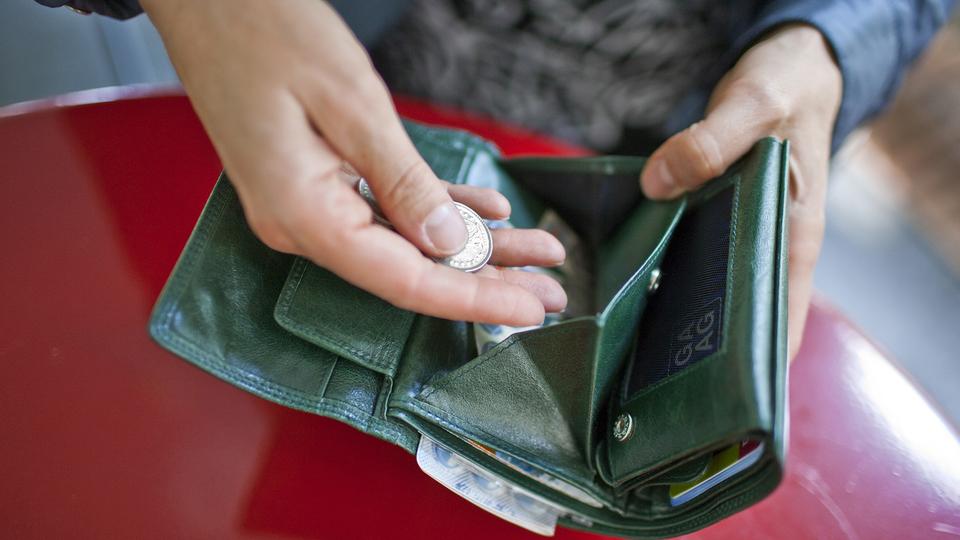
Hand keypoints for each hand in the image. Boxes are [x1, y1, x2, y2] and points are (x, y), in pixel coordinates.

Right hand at [142, 0, 565, 324]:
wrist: (210, 2)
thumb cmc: (266, 34)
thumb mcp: (351, 105)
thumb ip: (403, 182)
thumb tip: (447, 242)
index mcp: (303, 215)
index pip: (403, 280)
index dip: (471, 299)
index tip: (528, 310)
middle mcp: (304, 225)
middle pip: (410, 269)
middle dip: (486, 280)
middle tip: (550, 291)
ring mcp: (310, 206)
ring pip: (407, 242)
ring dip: (473, 247)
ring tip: (537, 251)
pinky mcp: (319, 183)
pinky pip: (389, 210)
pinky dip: (438, 210)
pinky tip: (487, 213)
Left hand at [640, 25, 841, 359]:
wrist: (785, 72)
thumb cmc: (784, 91)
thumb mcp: (755, 105)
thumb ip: (712, 141)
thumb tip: (660, 184)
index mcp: (793, 239)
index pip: (782, 328)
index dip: (752, 371)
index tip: (706, 396)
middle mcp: (766, 250)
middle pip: (735, 321)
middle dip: (695, 354)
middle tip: (641, 380)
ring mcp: (738, 239)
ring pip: (705, 295)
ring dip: (668, 318)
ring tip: (620, 349)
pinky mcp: (712, 224)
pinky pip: (685, 259)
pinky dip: (657, 273)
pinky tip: (618, 285)